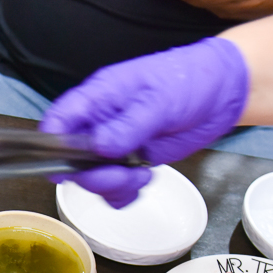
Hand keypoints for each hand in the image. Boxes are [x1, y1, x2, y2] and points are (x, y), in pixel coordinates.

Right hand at [39, 37, 248, 206]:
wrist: (221, 93)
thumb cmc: (189, 80)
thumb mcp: (158, 100)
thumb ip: (127, 125)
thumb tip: (99, 147)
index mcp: (98, 97)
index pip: (59, 120)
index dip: (52, 144)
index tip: (63, 166)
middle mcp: (100, 123)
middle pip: (72, 159)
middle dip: (94, 175)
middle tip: (122, 174)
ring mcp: (115, 144)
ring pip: (92, 178)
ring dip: (113, 186)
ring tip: (142, 175)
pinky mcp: (131, 161)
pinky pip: (114, 187)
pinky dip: (125, 193)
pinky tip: (144, 179)